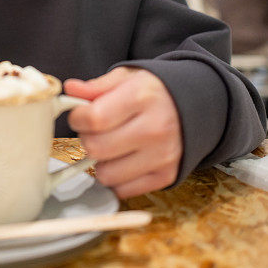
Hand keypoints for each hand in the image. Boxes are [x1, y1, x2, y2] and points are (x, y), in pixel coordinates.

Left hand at [63, 67, 182, 198]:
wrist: (197, 106)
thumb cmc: (154, 92)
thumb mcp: (126, 78)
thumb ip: (96, 86)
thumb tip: (70, 89)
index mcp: (142, 97)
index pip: (94, 118)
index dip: (77, 118)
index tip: (80, 115)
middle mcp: (155, 128)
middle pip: (96, 148)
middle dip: (87, 139)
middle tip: (95, 131)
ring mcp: (162, 155)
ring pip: (106, 174)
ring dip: (100, 162)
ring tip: (110, 145)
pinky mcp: (166, 175)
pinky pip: (123, 189)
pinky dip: (116, 177)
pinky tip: (123, 159)